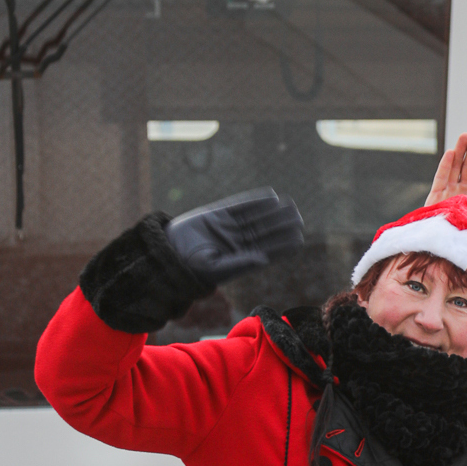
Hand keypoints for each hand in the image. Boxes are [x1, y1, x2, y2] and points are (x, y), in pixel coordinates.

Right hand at [166, 188, 304, 286]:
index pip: (268, 250)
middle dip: (282, 225)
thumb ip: (240, 264)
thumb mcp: (216, 269)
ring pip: (257, 217)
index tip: (299, 238)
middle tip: (299, 218)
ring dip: (274, 211)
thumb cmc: (191, 268)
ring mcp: (230, 227)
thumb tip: (263, 260)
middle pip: (266, 231)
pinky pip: (240, 205)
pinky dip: (255, 200)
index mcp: (242, 258)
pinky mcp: (218, 214)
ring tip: (291, 206)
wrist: (167, 254)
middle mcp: (239, 242)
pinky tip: (271, 196)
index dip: (283, 244)